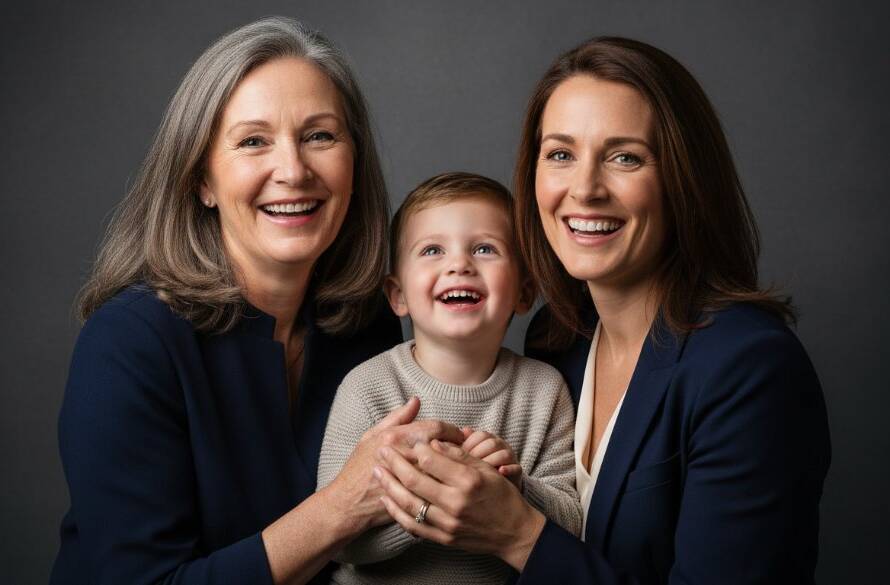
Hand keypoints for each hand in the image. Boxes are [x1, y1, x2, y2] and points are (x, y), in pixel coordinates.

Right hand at [322, 397, 464, 534]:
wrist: (348, 504)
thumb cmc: (357, 468)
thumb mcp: (371, 436)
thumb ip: (397, 418)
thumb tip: (416, 401)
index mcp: (397, 437)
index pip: (437, 427)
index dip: (453, 430)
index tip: (460, 434)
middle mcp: (406, 455)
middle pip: (445, 447)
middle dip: (459, 447)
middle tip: (467, 448)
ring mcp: (412, 478)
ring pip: (446, 469)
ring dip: (457, 467)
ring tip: (464, 465)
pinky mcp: (415, 498)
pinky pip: (440, 489)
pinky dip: (450, 485)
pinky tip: (455, 484)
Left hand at [375, 438, 545, 570]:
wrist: (513, 531)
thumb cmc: (501, 495)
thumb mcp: (485, 468)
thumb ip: (458, 455)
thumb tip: (433, 441)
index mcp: (468, 481)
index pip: (432, 461)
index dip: (414, 448)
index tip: (404, 438)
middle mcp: (457, 503)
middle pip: (415, 480)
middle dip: (394, 463)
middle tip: (381, 450)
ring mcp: (448, 523)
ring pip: (409, 503)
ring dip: (389, 486)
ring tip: (377, 471)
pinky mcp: (443, 537)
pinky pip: (413, 525)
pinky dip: (397, 512)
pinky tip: (387, 499)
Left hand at [461, 428, 521, 488]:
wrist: (497, 488)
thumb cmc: (479, 468)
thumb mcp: (468, 457)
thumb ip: (462, 446)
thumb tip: (457, 433)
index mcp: (487, 439)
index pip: (479, 436)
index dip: (469, 445)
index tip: (459, 457)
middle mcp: (500, 446)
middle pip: (491, 444)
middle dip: (478, 455)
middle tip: (468, 467)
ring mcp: (510, 457)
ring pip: (504, 454)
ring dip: (492, 462)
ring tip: (481, 472)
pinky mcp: (517, 471)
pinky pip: (516, 467)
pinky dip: (508, 469)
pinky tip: (500, 472)